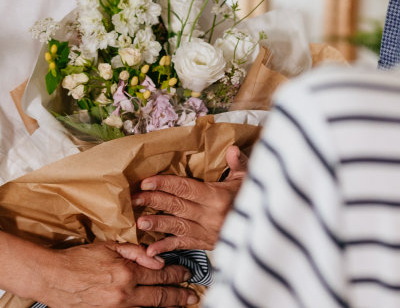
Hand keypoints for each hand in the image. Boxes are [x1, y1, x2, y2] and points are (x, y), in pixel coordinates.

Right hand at [34, 243, 194, 307]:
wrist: (53, 278)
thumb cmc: (78, 260)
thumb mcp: (107, 246)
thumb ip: (134, 251)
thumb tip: (157, 258)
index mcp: (126, 272)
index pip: (160, 274)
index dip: (176, 274)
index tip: (185, 274)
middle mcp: (125, 293)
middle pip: (161, 296)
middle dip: (179, 295)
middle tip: (191, 296)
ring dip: (168, 306)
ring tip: (180, 304)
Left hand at [132, 144, 248, 253]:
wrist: (266, 227)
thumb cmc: (252, 198)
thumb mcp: (248, 178)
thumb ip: (239, 162)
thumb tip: (232, 148)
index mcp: (217, 197)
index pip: (186, 188)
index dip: (165, 184)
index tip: (146, 181)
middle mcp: (211, 215)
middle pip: (177, 206)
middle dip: (154, 201)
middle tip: (134, 198)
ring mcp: (208, 232)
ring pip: (178, 227)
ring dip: (157, 224)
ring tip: (139, 222)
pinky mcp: (207, 244)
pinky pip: (185, 246)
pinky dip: (167, 248)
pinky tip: (152, 251)